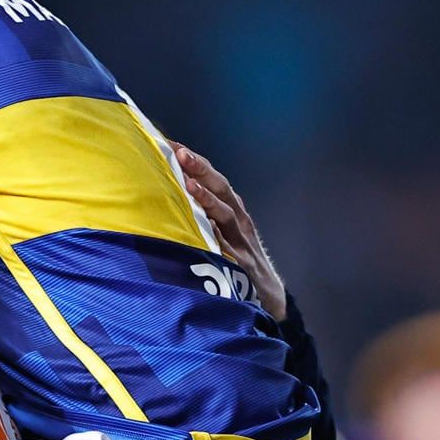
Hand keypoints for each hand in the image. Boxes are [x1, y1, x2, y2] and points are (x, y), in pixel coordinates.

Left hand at [171, 142, 286, 320]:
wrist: (269, 295)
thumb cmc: (238, 263)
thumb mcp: (221, 236)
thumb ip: (202, 219)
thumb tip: (171, 202)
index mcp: (232, 212)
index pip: (212, 181)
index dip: (195, 163)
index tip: (172, 144)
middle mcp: (238, 222)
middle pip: (221, 189)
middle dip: (201, 169)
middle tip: (180, 152)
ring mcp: (241, 241)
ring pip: (225, 212)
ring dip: (207, 196)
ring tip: (188, 182)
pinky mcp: (241, 263)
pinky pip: (227, 246)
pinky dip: (216, 234)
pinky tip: (203, 225)